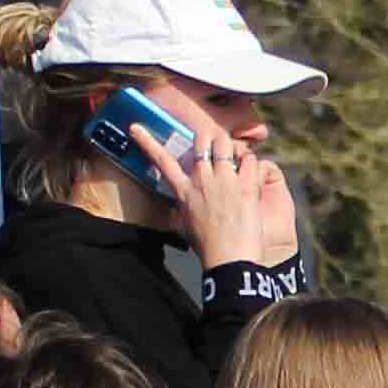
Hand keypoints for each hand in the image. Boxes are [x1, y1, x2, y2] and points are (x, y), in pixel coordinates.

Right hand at [127, 115, 300, 267]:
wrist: (228, 259)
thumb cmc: (207, 247)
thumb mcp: (185, 225)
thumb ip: (182, 208)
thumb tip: (180, 205)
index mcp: (184, 191)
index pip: (161, 160)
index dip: (147, 142)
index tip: (135, 128)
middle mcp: (202, 180)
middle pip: (201, 142)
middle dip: (208, 138)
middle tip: (215, 143)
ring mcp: (224, 181)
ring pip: (225, 145)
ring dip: (230, 144)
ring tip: (235, 151)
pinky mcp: (246, 186)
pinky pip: (249, 160)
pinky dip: (250, 159)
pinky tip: (251, 167)